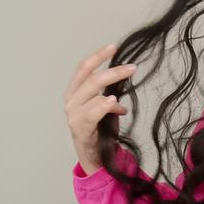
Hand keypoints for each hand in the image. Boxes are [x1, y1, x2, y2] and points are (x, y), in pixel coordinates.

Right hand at [63, 43, 135, 174]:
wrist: (93, 156)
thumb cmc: (99, 129)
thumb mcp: (105, 106)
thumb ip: (110, 92)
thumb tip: (124, 77)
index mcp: (75, 92)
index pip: (84, 68)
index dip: (97, 56)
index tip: (113, 47)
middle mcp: (71, 101)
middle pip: (91, 79)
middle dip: (113, 71)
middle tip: (132, 67)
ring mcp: (73, 115)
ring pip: (91, 92)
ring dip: (111, 84)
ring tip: (126, 78)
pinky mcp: (80, 129)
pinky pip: (91, 113)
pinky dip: (103, 105)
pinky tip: (114, 101)